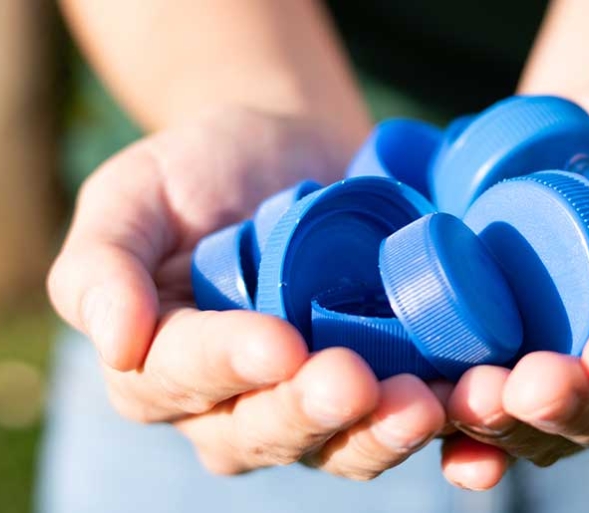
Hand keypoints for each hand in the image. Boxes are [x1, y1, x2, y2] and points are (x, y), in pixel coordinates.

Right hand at [47, 107, 446, 477]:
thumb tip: (114, 344)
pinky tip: (475, 417)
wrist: (290, 150)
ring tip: (426, 402)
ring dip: (385, 432)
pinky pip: (408, 422)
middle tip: (356, 381)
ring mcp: (316, 401)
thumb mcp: (134, 195)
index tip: (277, 343)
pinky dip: (449, 434)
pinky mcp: (382, 384)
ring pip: (343, 444)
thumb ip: (104, 265)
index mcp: (165, 366)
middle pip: (268, 431)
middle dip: (312, 411)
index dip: (228, 366)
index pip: (184, 379)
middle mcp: (238, 404)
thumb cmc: (201, 171)